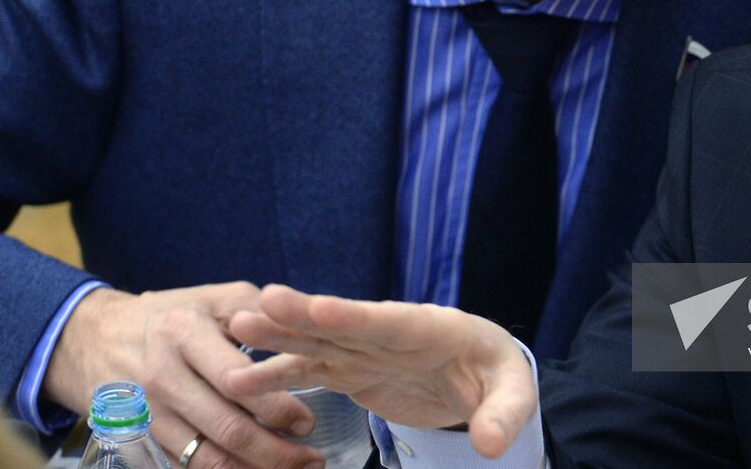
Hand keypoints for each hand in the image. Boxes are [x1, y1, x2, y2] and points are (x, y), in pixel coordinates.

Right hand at [44, 283, 324, 468]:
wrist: (94, 338)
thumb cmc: (171, 315)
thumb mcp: (213, 298)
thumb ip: (260, 310)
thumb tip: (309, 326)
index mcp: (185, 333)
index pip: (237, 380)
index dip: (277, 407)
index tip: (308, 423)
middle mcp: (163, 376)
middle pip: (226, 427)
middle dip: (275, 451)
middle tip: (312, 459)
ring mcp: (147, 412)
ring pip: (206, 457)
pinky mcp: (139, 438)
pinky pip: (185, 467)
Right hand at [225, 285, 536, 458]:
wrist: (480, 373)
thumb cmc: (498, 376)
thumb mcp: (514, 393)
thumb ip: (503, 416)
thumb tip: (488, 446)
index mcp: (430, 328)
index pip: (389, 321)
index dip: (356, 315)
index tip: (321, 307)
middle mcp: (389, 333)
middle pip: (341, 323)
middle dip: (302, 315)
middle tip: (258, 304)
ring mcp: (366, 351)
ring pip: (316, 341)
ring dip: (279, 337)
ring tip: (236, 329)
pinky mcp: (352, 371)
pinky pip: (311, 370)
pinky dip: (279, 374)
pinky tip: (241, 380)